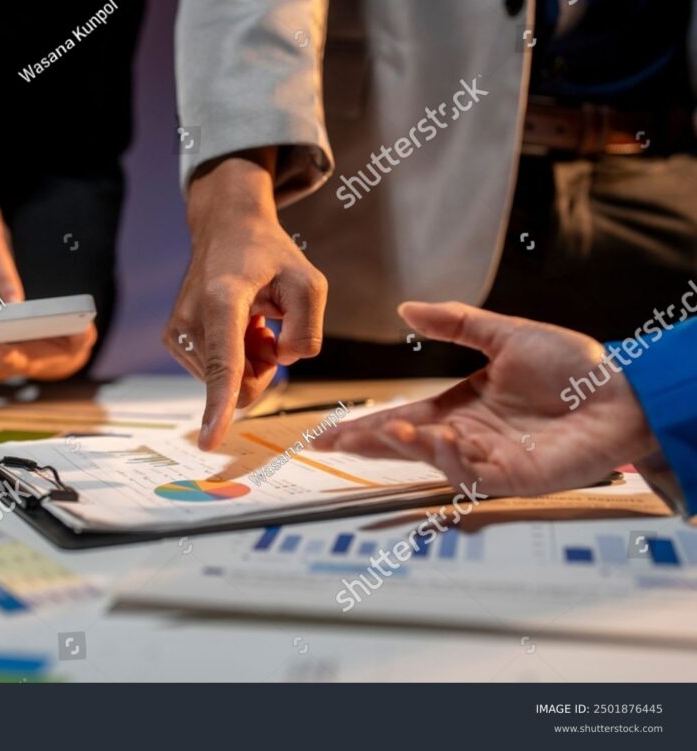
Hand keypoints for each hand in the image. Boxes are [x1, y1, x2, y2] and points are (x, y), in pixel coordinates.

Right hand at [165, 150, 327, 450]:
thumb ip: (307, 330)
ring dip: (250, 358)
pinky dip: (236, 357)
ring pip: (230, 382)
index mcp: (223, 299)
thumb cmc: (268, 256)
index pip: (224, 363)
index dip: (219, 404)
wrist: (225, 231)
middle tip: (265, 324)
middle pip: (241, 383)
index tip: (209, 441)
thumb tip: (281, 361)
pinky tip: (235, 324)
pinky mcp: (174, 341)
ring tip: (248, 319)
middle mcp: (190, 317)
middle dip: (264, 365)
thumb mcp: (309, 282)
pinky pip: (218, 375)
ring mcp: (177, 332)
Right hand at [315, 302, 658, 495]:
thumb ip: (455, 323)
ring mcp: (489, 460)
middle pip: (406, 444)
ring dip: (407, 448)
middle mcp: (468, 437)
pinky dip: (450, 459)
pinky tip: (439, 438)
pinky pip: (472, 474)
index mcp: (460, 407)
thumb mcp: (506, 334)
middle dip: (369, 445)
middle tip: (333, 442)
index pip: (402, 417)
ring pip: (433, 461)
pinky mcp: (514, 478)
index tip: (328, 431)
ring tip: (388, 431)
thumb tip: (405, 309)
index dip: (365, 425)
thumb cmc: (572, 365)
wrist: (622, 389)